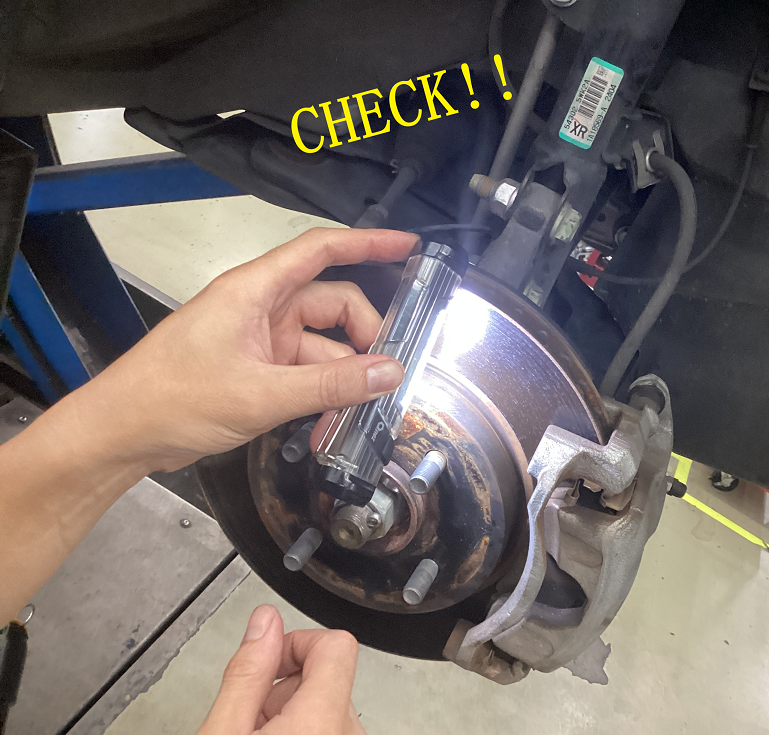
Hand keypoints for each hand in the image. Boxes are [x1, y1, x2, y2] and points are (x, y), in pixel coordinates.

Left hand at [69, 227, 416, 472]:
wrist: (123, 433)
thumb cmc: (171, 398)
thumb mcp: (262, 394)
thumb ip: (332, 384)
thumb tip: (388, 373)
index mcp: (255, 291)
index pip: (322, 250)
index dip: (368, 243)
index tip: (409, 247)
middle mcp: (261, 308)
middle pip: (332, 303)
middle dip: (365, 333)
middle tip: (390, 368)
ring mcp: (260, 339)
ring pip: (323, 343)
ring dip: (345, 371)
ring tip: (364, 404)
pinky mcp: (257, 367)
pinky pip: (306, 369)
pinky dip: (325, 389)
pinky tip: (336, 415)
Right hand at [199, 605, 364, 734]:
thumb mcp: (223, 732)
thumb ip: (247, 673)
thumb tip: (265, 621)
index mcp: (324, 720)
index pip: (336, 644)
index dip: (296, 643)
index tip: (268, 662)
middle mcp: (348, 732)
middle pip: (328, 672)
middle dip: (282, 684)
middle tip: (248, 717)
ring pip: (326, 700)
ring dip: (289, 710)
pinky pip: (329, 725)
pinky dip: (300, 728)